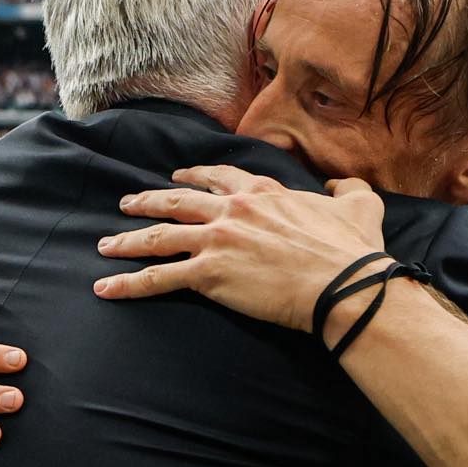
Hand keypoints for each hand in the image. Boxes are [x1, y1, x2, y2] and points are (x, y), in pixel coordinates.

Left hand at [94, 165, 385, 332]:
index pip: (222, 178)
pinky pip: (158, 278)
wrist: (343, 284)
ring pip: (159, 236)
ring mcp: (218, 241)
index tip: (179, 177)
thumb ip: (348, 189)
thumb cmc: (353, 252)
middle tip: (128, 204)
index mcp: (265, 193)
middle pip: (179, 201)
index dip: (196, 176)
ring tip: (105, 244)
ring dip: (128, 240)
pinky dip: (128, 284)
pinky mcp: (209, 274)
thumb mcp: (362, 207)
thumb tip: (342, 185)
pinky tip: (105, 289)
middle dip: (149, 201)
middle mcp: (234, 210)